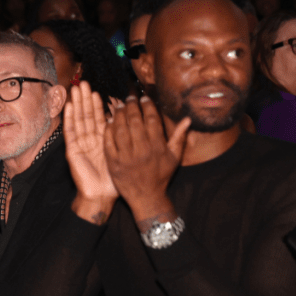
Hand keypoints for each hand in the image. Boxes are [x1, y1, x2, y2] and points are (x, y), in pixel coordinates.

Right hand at [64, 82, 117, 207]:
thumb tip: (130, 119)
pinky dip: (70, 119)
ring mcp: (80, 145)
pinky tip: (70, 106)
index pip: (98, 118)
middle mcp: (90, 140)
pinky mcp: (72, 151)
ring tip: (76, 89)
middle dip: (85, 99)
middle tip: (84, 82)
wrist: (102, 195)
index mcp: (102, 140)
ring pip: (79, 120)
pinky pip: (71, 132)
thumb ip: (124, 137)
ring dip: (77, 104)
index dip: (97, 104)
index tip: (97, 90)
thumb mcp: (123, 153)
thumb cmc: (115, 179)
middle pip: (86, 116)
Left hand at [104, 95, 190, 221]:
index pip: (152, 120)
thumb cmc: (161, 176)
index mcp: (157, 147)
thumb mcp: (174, 158)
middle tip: (130, 97)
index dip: (147, 106)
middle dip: (132, 106)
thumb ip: (179, 137)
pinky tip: (109, 121)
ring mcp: (126, 158)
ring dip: (119, 115)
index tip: (144, 98)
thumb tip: (188, 119)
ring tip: (119, 106)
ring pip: (120, 130)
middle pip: (135, 122)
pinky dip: (108, 130)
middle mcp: (142, 151)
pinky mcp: (113, 164)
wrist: (146, 198)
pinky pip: (109, 143)